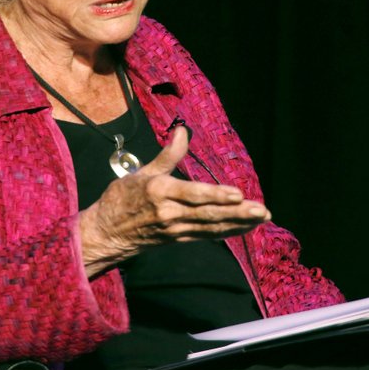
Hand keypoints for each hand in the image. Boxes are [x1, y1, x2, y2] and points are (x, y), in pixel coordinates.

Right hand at [78, 126, 270, 276]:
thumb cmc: (122, 198)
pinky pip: (207, 235)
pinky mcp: (179, 239)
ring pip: (212, 226)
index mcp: (159, 192)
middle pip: (209, 213)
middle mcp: (169, 213)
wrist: (105, 233)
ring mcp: (176, 229)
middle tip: (262, 210)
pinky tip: (244, 227)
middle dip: (238, 213)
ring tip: (261, 218)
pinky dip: (227, 231)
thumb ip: (168, 154)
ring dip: (239, 223)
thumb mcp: (142, 172)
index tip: (238, 194)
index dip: (217, 195)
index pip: (193, 194)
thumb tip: (182, 130)